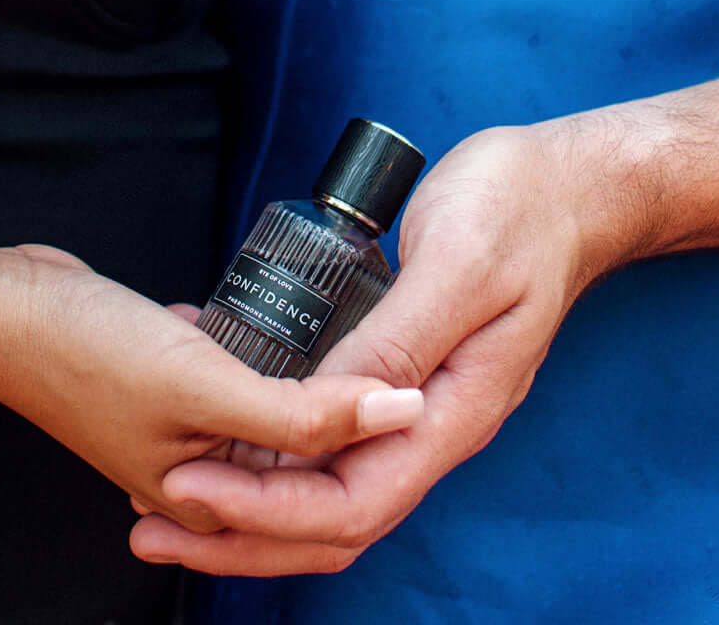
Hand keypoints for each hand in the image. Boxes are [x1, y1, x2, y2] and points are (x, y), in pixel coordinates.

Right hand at [0, 243, 424, 534]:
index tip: (421, 393)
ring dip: (305, 388)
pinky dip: (258, 360)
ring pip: (271, 416)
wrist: (10, 310)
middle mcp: (201, 476)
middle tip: (387, 370)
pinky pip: (236, 379)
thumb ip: (309, 414)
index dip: (382, 456)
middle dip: (345, 417)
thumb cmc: (93, 356)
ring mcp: (184, 429)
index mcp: (211, 500)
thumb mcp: (212, 389)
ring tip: (346, 351)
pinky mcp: (174, 384)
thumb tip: (403, 413)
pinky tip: (267, 326)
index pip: (324, 508)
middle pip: (301, 463)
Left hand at [129, 119, 648, 569]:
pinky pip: (333, 425)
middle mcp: (433, 421)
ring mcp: (419, 398)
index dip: (266, 511)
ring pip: (329, 478)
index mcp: (453, 410)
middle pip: (334, 514)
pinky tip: (226, 412)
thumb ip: (399, 340)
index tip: (188, 486)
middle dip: (242, 530)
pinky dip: (275, 436)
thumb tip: (332, 408)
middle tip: (151, 518)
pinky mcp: (403, 367)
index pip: (353, 502)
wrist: (567, 189)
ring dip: (252, 494)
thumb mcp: (457, 266)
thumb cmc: (520, 212)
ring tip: (171, 480)